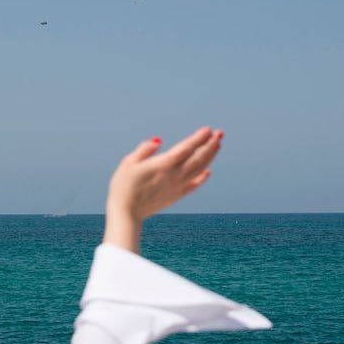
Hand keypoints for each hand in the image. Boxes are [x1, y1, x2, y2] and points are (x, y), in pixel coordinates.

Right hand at [103, 127, 222, 252]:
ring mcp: (177, 186)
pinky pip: (194, 185)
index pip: (186, 148)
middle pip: (198, 158)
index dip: (198, 138)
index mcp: (163, 165)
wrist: (126, 214)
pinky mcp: (176, 196)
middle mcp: (174, 175)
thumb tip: (158, 141)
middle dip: (210, 145)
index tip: (208, 130)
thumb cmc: (123, 186)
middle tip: (220, 133)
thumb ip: (144, 150)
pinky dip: (202, 177)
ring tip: (217, 145)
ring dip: (210, 157)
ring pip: (199, 169)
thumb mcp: (129, 163)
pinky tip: (208, 171)